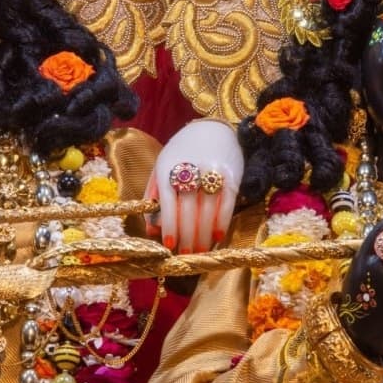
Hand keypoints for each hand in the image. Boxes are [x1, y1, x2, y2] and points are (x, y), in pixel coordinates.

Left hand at [145, 120, 241, 252]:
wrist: (212, 128)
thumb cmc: (182, 152)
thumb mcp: (161, 166)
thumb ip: (153, 195)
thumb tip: (151, 229)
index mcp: (168, 167)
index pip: (168, 202)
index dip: (169, 226)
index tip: (169, 245)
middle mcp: (190, 168)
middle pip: (188, 209)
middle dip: (187, 235)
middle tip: (187, 253)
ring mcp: (212, 171)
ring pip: (207, 209)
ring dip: (204, 234)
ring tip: (201, 249)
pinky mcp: (232, 174)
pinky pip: (227, 202)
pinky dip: (222, 221)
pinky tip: (218, 235)